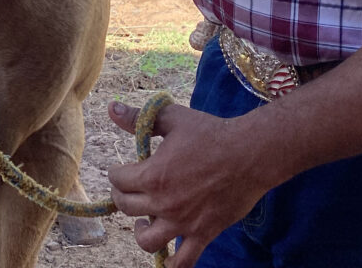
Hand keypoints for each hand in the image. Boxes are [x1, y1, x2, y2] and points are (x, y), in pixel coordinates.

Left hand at [106, 99, 269, 267]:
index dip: (116, 172)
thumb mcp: (173, 119)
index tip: (121, 168)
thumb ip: (139, 117)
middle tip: (130, 188)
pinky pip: (183, 261)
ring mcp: (183, 223)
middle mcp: (163, 203)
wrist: (250, 154)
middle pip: (126, 207)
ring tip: (144, 221)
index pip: (118, 180)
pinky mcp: (202, 234)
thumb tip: (111, 109)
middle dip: (123, 195)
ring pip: (147, 240)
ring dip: (139, 231)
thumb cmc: (211, 133)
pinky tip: (168, 256)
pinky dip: (172, 264)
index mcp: (153, 175)